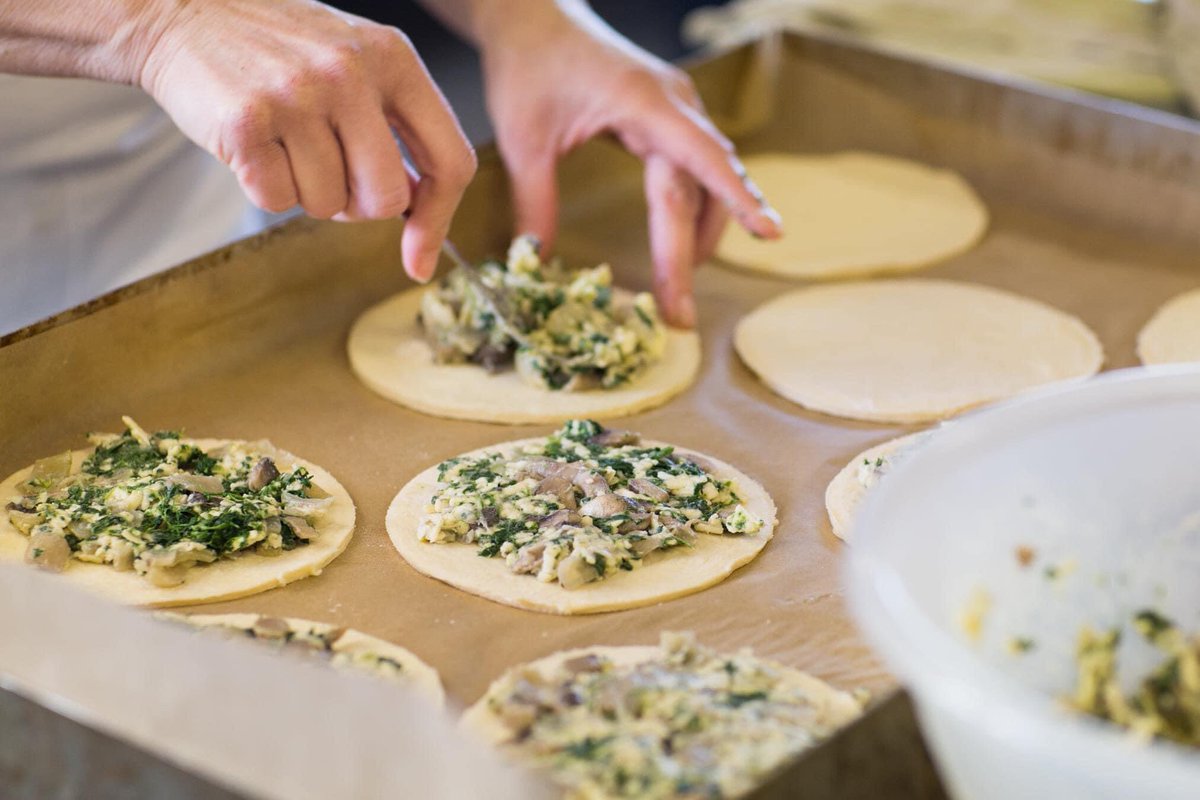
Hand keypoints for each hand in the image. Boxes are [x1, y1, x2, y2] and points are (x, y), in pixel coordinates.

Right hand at [137, 0, 476, 281]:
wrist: (180, 9)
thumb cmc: (278, 51)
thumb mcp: (356, 64)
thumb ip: (397, 126)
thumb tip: (423, 211)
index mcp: (394, 58)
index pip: (450, 159)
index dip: (438, 220)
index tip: (420, 260)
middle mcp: (351, 73)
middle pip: (388, 198)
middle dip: (360, 208)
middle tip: (331, 177)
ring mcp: (298, 95)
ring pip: (328, 204)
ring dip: (305, 191)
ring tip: (283, 141)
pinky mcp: (247, 121)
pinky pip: (277, 200)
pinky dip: (265, 187)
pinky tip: (254, 143)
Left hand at [477, 5, 780, 326]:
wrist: (532, 16)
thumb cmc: (528, 66)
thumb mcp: (523, 136)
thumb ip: (535, 200)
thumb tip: (535, 262)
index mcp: (644, 102)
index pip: (701, 160)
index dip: (738, 199)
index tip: (770, 233)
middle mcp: (674, 104)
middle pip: (697, 188)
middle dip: (691, 254)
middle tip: (680, 313)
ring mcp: (678, 108)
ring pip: (707, 180)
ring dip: (701, 233)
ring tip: (678, 285)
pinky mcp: (671, 115)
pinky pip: (699, 167)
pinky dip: (699, 206)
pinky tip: (687, 241)